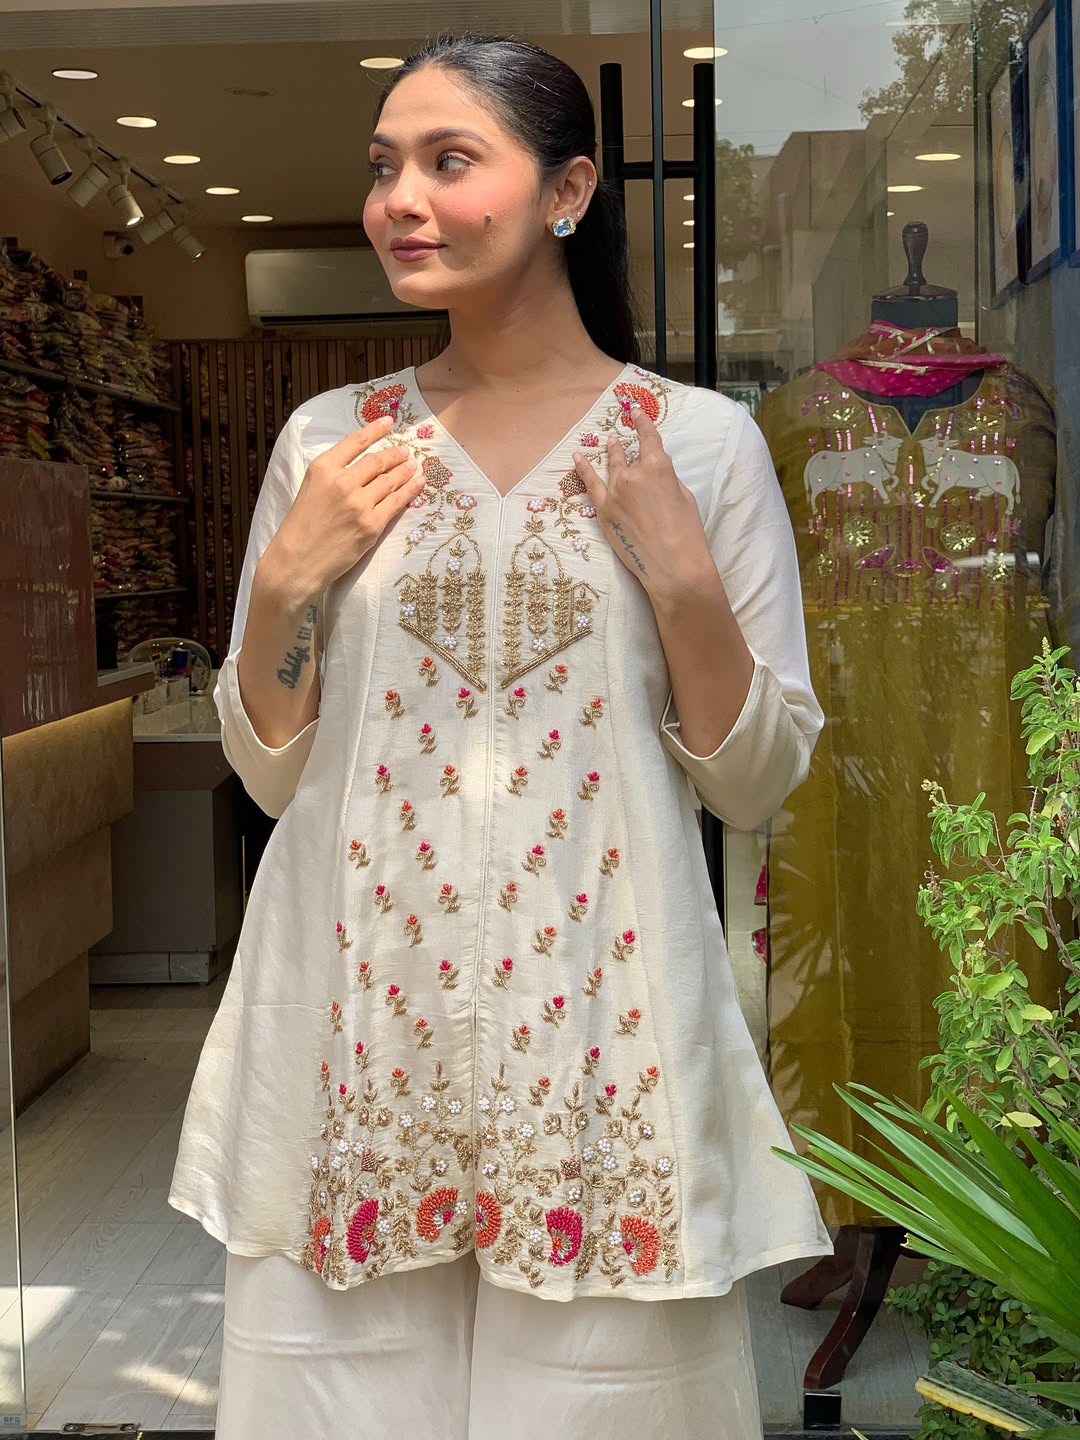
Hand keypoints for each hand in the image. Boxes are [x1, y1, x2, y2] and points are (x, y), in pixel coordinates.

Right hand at [263, 414, 421, 596]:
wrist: (296, 562)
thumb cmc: (300, 528)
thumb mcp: (310, 488)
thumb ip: (333, 475)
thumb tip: (363, 466)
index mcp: (323, 468)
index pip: (355, 441)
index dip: (376, 429)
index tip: (389, 422)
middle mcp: (342, 481)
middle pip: (378, 461)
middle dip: (395, 454)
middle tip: (406, 451)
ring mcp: (359, 504)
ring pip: (390, 481)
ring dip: (406, 470)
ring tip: (415, 465)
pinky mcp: (371, 525)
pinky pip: (397, 503)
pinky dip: (410, 490)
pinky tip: (418, 483)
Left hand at [572, 408, 713, 599]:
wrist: (672, 565)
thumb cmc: (687, 532)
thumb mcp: (684, 496)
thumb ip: (666, 479)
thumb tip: (654, 476)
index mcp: (657, 466)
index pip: (648, 438)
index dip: (642, 423)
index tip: (635, 412)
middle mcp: (632, 474)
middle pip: (628, 454)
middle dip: (624, 443)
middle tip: (619, 433)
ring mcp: (614, 493)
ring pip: (610, 467)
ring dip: (610, 454)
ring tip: (608, 443)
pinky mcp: (603, 512)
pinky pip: (591, 486)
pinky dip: (584, 470)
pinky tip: (577, 459)